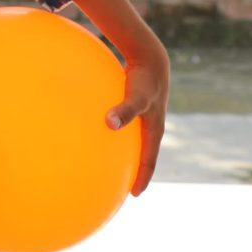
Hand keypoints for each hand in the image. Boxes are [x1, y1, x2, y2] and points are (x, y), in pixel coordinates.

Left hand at [72, 0, 169, 196]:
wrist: (150, 57)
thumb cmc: (143, 78)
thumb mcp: (136, 97)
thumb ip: (124, 111)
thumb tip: (109, 125)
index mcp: (153, 130)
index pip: (149, 160)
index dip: (142, 178)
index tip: (134, 194)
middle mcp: (150, 126)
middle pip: (144, 154)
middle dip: (136, 171)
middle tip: (123, 186)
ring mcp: (143, 116)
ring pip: (134, 140)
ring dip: (126, 152)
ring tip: (111, 162)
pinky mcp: (133, 106)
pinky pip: (124, 124)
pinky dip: (115, 131)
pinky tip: (98, 130)